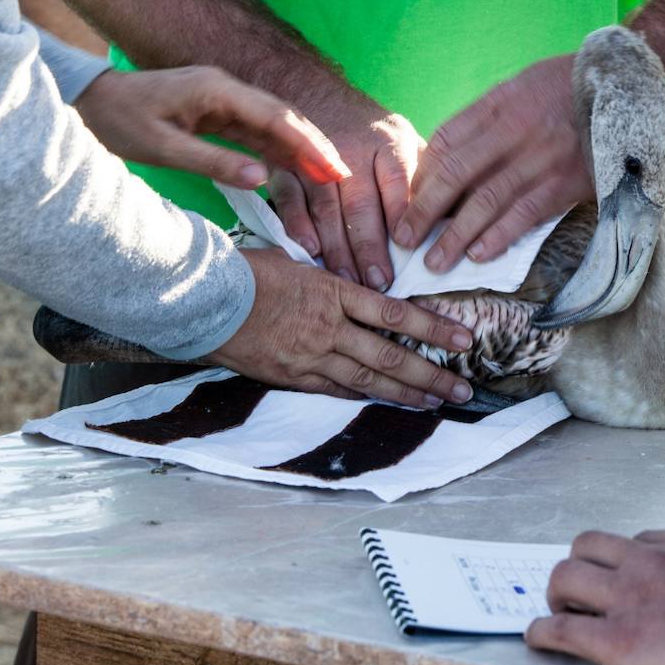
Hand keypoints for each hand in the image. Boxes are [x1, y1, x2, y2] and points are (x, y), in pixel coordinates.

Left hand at [75, 66, 347, 188]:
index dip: (308, 144)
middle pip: (284, 117)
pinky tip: (296, 168)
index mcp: (217, 90)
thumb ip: (213, 162)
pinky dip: (278, 150)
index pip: (276, 117)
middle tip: (343, 175)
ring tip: (328, 176)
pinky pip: (256, 132)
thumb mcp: (162, 148)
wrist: (91, 99)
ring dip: (300, 149)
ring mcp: (224, 100)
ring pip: (274, 125)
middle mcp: (227, 89)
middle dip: (315, 145)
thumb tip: (262, 178)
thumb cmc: (119, 120)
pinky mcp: (217, 113)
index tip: (333, 168)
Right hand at [211, 248, 474, 407]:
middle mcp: (329, 327)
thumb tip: (360, 290)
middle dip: (431, 375)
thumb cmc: (246, 270)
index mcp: (334, 292)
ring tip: (435, 403)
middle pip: (391, 356)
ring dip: (405, 393)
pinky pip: (335, 389)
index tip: (464, 339)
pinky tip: (384, 402)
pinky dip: (363, 396)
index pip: (397, 314)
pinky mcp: (290, 375)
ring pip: (368, 379)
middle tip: (463, 389)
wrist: (200, 297)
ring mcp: (310, 355)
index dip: (434, 328)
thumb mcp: (298, 261)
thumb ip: (332, 281)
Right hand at [270, 99, 422, 290]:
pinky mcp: (286, 166)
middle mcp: (352, 150)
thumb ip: (431, 177)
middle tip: (379, 283)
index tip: (409, 248)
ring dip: (336, 247)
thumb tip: (465, 215)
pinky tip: (308, 250)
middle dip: (370, 246)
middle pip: (361, 202)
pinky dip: (297, 224)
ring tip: (348, 280)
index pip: (398, 181)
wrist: (317, 94)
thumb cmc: (373, 135)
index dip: (403, 214)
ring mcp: (314, 158)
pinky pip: (289, 198)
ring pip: (326, 206)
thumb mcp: (408, 143)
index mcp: (388, 144)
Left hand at [394, 55, 592, 272]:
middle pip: (455, 174)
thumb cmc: (567, 89)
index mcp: (498, 103)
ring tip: (434, 262)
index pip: (445, 142)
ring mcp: (540, 157)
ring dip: (455, 236)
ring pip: (485, 201)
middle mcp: (514, 129)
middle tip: (403, 240)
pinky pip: (524, 214)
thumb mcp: (521, 87)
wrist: (629, 87)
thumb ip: (486, 119)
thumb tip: (447, 158)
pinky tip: (477, 256)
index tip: (407, 203)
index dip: (421, 177)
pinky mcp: (567, 182)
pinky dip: (498, 236)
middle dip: (424, 211)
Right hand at [526, 530, 664, 664]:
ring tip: (593, 573)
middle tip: (567, 605)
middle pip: (562, 576)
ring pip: (590, 542)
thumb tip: (624, 661)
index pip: (556, 629)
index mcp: (620, 642)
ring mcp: (652, 562)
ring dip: (582, 559)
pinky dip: (630, 547)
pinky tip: (644, 560)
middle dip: (555, 591)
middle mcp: (626, 595)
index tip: (540, 635)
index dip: (540, 632)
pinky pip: (639, 534)